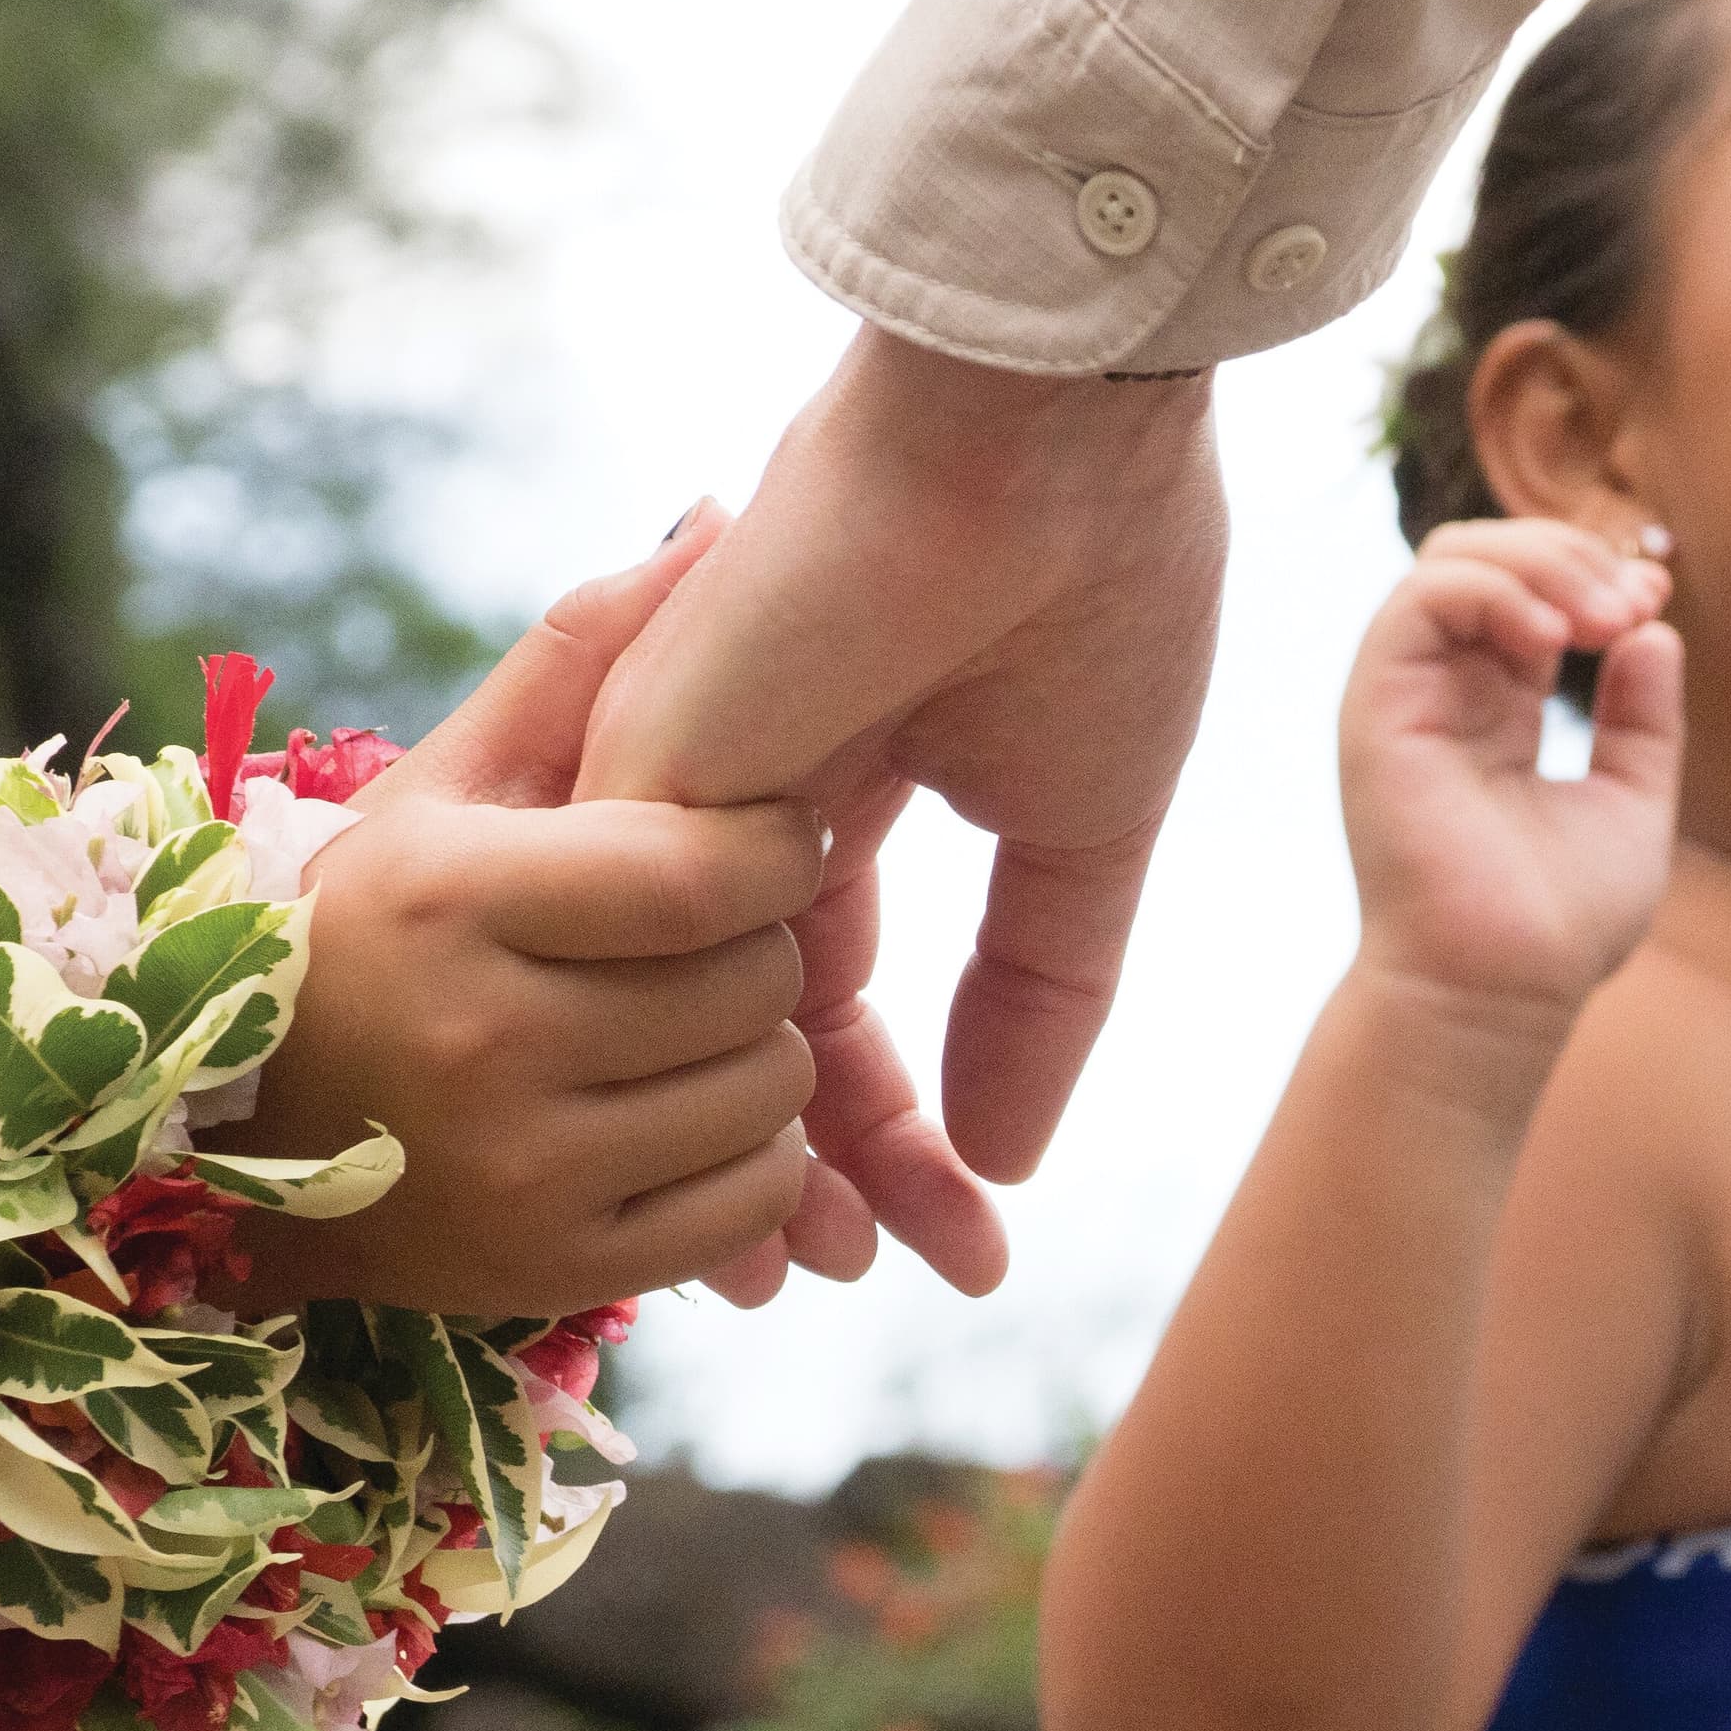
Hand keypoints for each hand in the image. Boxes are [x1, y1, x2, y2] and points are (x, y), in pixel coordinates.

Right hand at [232, 511, 825, 1319]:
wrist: (228, 1149)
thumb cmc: (360, 938)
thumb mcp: (438, 791)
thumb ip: (574, 666)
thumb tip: (709, 521)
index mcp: (453, 899)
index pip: (709, 868)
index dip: (777, 845)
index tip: (767, 836)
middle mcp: (487, 1042)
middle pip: (757, 981)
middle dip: (760, 949)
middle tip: (710, 941)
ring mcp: (523, 1171)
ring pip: (771, 1090)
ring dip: (761, 1052)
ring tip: (688, 1025)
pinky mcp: (559, 1269)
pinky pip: (750, 1200)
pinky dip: (752, 1158)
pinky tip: (680, 1116)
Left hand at [578, 328, 1228, 1299]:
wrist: (1048, 449)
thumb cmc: (1092, 594)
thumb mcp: (1083, 829)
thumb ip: (1040, 992)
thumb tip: (1004, 1158)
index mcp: (847, 784)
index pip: (840, 999)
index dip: (897, 1129)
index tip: (958, 1244)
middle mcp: (744, 802)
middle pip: (758, 1032)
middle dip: (822, 1172)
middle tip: (873, 1281)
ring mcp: (683, 791)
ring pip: (689, 1019)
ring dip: (755, 1158)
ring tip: (818, 1272)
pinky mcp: (638, 774)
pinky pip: (644, 967)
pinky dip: (700, 1083)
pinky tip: (764, 1184)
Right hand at [1337, 519, 1680, 1028]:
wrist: (1499, 992)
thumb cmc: (1558, 925)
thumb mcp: (1631, 801)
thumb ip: (1642, 718)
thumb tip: (1655, 629)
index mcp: (1496, 714)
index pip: (1532, 595)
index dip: (1594, 574)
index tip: (1653, 599)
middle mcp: (1444, 696)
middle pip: (1490, 558)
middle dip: (1573, 556)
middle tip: (1636, 603)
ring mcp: (1405, 698)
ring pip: (1451, 558)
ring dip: (1540, 563)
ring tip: (1603, 618)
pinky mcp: (1375, 708)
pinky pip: (1417, 597)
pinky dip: (1492, 591)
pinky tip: (1553, 640)